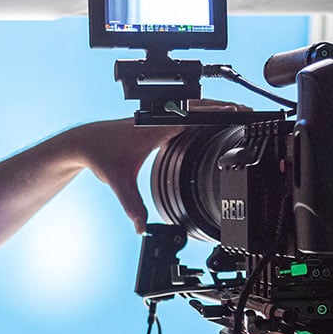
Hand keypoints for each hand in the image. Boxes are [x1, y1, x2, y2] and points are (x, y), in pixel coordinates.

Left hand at [63, 100, 249, 233]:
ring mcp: (157, 118)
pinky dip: (199, 117)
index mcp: (155, 127)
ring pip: (191, 108)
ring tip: (237, 116)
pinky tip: (210, 125)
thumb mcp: (117, 182)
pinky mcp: (155, 122)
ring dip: (213, 110)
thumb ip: (131, 205)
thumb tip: (140, 226)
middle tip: (248, 114)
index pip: (193, 114)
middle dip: (224, 108)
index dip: (217, 113)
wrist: (84, 143)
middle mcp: (158, 118)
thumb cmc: (100, 154)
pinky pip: (183, 115)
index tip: (239, 114)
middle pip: (198, 107)